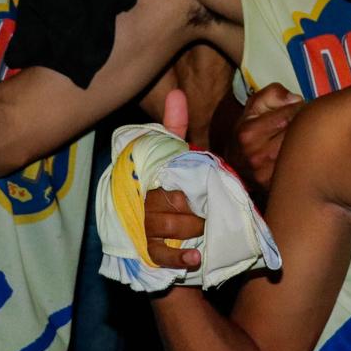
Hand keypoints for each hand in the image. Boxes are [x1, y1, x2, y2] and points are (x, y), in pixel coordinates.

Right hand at [144, 89, 203, 269]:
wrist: (160, 225)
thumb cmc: (168, 185)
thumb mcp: (172, 155)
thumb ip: (174, 127)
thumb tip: (177, 92)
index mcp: (147, 176)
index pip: (161, 175)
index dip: (179, 182)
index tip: (195, 188)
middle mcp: (142, 201)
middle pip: (167, 202)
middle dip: (192, 207)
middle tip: (208, 209)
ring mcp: (143, 228)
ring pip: (165, 227)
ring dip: (190, 229)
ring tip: (205, 228)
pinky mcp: (148, 252)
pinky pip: (160, 255)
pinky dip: (179, 258)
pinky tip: (195, 257)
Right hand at [234, 82, 301, 189]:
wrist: (235, 164)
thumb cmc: (248, 132)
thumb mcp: (253, 107)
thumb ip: (272, 94)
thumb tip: (294, 99)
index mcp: (248, 133)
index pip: (288, 115)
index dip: (299, 109)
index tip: (300, 109)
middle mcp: (256, 155)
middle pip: (296, 135)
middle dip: (305, 126)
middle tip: (306, 122)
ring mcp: (265, 174)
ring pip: (299, 152)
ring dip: (307, 142)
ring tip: (305, 137)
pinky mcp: (273, 186)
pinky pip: (298, 169)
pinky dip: (304, 159)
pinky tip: (301, 153)